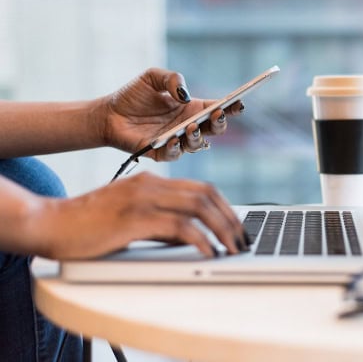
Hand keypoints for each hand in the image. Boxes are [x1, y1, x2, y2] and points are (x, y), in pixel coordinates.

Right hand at [31, 172, 248, 259]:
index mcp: (151, 181)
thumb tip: (190, 237)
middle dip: (230, 218)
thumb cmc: (88, 225)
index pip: (202, 188)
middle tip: (242, 240)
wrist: (50, 223)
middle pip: (206, 194)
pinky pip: (178, 226)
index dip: (225, 207)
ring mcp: (142, 199)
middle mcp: (150, 185)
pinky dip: (200, 239)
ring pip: (198, 207)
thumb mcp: (131, 217)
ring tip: (232, 248)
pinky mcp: (134, 218)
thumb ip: (160, 222)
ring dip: (222, 229)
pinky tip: (208, 252)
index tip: (237, 226)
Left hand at [98, 68, 243, 160]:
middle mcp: (188, 126)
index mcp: (192, 108)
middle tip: (217, 114)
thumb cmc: (133, 95)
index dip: (231, 107)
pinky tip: (173, 138)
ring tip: (191, 127)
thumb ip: (172, 79)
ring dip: (198, 137)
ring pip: (198, 144)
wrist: (108, 114)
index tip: (238, 103)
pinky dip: (176, 148)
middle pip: (214, 129)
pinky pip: (174, 154)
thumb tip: (185, 95)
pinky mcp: (161, 153)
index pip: (218, 109)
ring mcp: (177, 141)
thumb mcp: (152, 77)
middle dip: (220, 123)